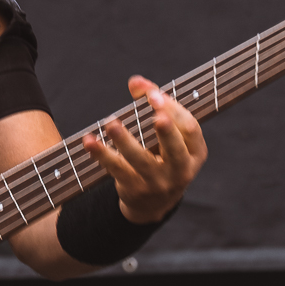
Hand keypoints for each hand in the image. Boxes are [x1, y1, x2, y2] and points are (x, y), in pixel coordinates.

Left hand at [81, 75, 207, 222]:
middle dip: (166, 130)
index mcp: (195, 153)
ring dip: (125, 141)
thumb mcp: (166, 135)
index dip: (173, 109)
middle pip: (175, 149)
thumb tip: (135, 82)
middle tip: (153, 111)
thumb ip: (153, 104)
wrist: (153, 203)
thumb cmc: (162, 156)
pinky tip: (89, 141)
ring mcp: (158, 183)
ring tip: (111, 124)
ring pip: (142, 160)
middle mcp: (181, 170)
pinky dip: (101, 155)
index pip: (190, 129)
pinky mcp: (135, 189)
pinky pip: (117, 170)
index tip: (153, 94)